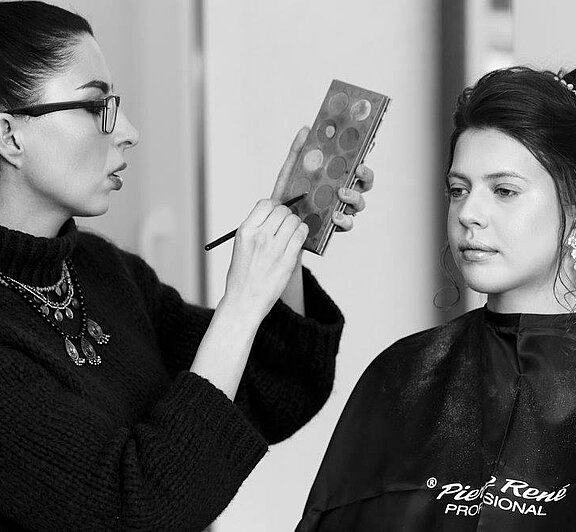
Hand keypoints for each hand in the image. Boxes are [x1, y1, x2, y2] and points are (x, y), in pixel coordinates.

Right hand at [223, 199, 308, 320]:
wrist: (244, 300)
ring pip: (294, 221)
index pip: (265, 203)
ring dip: (296, 224)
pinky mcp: (288, 259)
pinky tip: (298, 237)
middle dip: (286, 215)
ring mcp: (275, 248)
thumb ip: (257, 228)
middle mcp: (260, 236)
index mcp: (245, 231)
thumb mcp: (241, 245)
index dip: (274, 206)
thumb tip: (275, 212)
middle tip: (285, 224)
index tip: (276, 212)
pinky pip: (301, 235)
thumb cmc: (242, 275)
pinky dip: (302, 232)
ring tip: (292, 232)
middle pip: (282, 211)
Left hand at [271, 127, 374, 232]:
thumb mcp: (290, 170)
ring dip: (354, 197)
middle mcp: (342, 193)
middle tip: (358, 170)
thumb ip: (298, 150)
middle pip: (364, 184)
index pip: (356, 166)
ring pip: (359, 204)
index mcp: (337, 177)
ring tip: (342, 193)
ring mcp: (341, 210)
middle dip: (366, 176)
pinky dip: (344, 220)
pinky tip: (335, 216)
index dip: (365, 156)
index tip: (365, 148)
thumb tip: (306, 129)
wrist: (277, 220)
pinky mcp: (334, 227)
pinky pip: (347, 224)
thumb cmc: (287, 195)